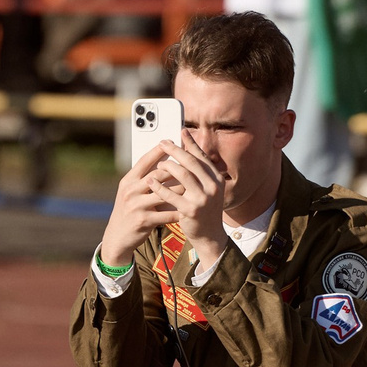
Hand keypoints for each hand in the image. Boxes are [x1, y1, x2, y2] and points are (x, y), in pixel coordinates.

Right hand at [98, 142, 180, 267]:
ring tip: (195, 186)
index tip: (174, 142)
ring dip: (181, 190)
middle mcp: (131, 190)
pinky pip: (166, 213)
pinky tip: (190, 208)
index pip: (145, 161)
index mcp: (128, 180)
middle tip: (192, 166)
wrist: (118, 236)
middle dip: (176, 170)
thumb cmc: (129, 210)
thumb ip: (145, 178)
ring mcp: (136, 205)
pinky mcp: (143, 220)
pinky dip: (179, 210)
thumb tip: (165, 161)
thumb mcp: (132, 192)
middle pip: (158, 174)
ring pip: (165, 193)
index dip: (160, 151)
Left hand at [158, 140, 228, 269]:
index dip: (191, 143)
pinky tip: (150, 181)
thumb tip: (188, 151)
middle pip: (191, 162)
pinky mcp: (191, 210)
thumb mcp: (207, 190)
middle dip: (176, 150)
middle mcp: (213, 187)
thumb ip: (200, 173)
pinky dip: (159, 187)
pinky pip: (172, 195)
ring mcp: (203, 198)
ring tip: (158, 163)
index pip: (202, 156)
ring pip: (183, 175)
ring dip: (168, 166)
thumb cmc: (205, 210)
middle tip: (163, 143)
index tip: (181, 131)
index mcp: (216, 179)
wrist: (209, 236)